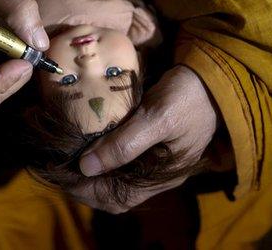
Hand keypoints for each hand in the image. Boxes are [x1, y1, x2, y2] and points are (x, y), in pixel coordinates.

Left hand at [68, 64, 220, 213]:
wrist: (213, 74)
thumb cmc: (188, 96)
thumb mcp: (156, 118)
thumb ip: (124, 144)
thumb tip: (86, 167)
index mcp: (162, 176)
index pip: (117, 198)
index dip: (86, 191)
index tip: (61, 174)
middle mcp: (157, 174)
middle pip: (114, 193)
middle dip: (85, 185)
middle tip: (57, 166)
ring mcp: (154, 159)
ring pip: (116, 178)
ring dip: (91, 172)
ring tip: (67, 157)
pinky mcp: (150, 142)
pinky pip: (122, 160)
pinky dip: (102, 156)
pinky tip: (87, 144)